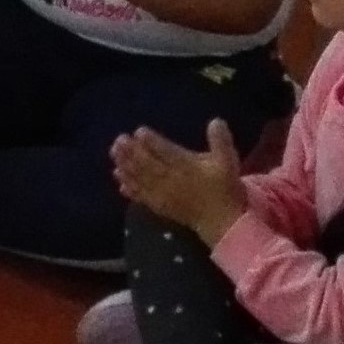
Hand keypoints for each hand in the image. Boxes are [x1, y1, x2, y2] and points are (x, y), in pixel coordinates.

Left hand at [112, 119, 244, 236]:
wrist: (221, 222)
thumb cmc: (224, 188)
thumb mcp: (228, 162)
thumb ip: (221, 141)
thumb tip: (215, 121)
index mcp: (188, 167)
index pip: (167, 152)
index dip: (152, 142)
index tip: (139, 131)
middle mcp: (172, 180)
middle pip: (148, 164)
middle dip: (132, 152)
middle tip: (119, 140)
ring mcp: (163, 195)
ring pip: (141, 179)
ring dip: (126, 166)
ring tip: (114, 155)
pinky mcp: (159, 206)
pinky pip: (141, 196)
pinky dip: (129, 188)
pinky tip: (119, 180)